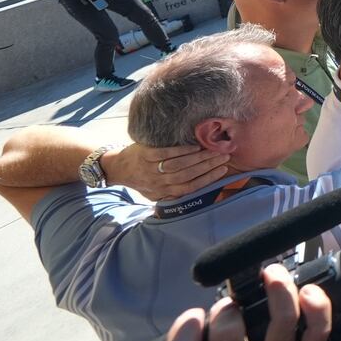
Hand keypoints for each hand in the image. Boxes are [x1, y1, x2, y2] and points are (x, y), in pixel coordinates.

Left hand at [105, 143, 230, 199]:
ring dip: (199, 157)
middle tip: (224, 156)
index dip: (208, 179)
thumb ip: (172, 195)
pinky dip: (182, 150)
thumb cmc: (140, 180)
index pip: (190, 187)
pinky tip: (195, 146)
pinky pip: (167, 153)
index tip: (223, 170)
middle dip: (209, 166)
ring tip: (214, 150)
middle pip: (188, 175)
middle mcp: (158, 182)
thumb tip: (196, 192)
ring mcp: (152, 168)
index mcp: (163, 192)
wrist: (117, 168)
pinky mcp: (147, 154)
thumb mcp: (154, 194)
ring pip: (180, 165)